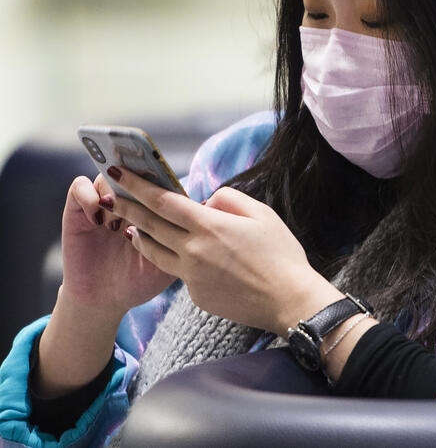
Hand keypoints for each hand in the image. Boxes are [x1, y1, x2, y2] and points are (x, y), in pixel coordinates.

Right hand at [35, 174, 175, 397]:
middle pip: (132, 172)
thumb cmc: (141, 280)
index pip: (157, 182)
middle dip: (138, 171)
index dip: (161, 176)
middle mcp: (127, 202)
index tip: (167, 179)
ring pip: (107, 175)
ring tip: (118, 212)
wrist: (106, 301)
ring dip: (114, 188)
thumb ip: (183, 239)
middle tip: (142, 176)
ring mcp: (102, 205)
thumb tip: (205, 213)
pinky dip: (89, 194)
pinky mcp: (76, 212)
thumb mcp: (169, 261)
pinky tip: (99, 216)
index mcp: (151, 210)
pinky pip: (80, 187)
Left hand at [103, 168, 339, 334]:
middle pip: (149, 225)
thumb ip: (229, 199)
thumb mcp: (262, 215)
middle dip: (126, 207)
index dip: (137, 185)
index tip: (118, 172)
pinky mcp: (196, 295)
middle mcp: (193, 251)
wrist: (289, 300)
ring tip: (131, 227)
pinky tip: (182, 256)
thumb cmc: (281, 254)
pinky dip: (177, 260)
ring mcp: (192, 276)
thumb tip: (207, 201)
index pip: (163, 201)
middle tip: (110, 195)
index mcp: (209, 226)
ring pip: (154, 252)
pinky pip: (180, 273)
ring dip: (140, 236)